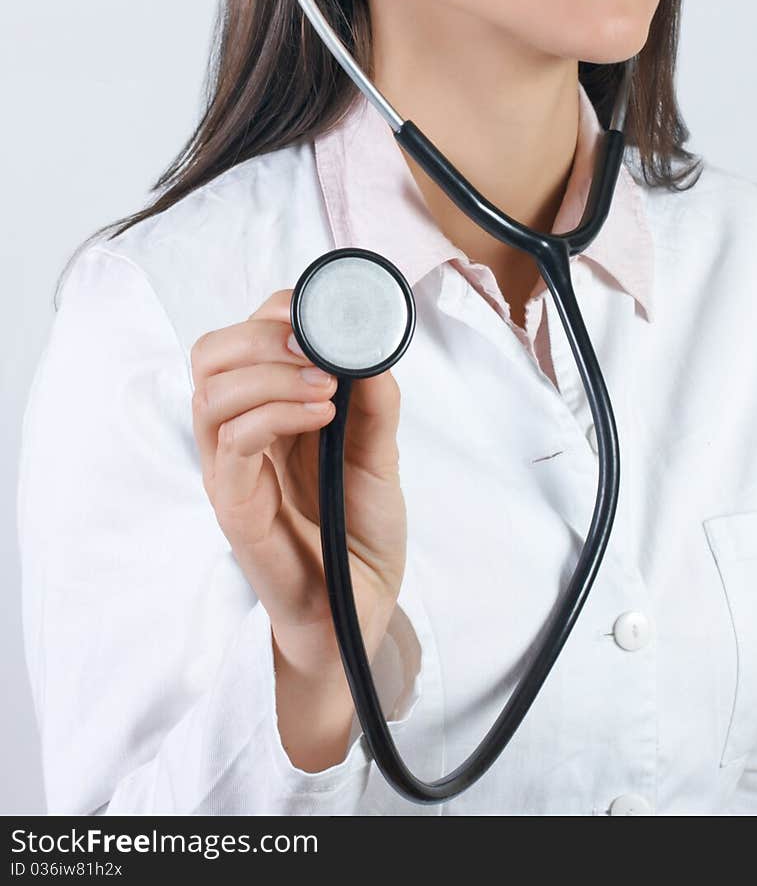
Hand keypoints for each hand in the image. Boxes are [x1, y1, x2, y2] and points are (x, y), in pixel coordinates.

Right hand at [191, 289, 406, 673]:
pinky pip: (232, 445)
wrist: (360, 612)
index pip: (242, 339)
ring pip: (211, 394)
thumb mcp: (379, 454)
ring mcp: (231, 472)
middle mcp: (239, 436)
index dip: (273, 312)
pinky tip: (322, 415)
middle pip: (209, 356)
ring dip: (271, 373)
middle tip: (314, 345)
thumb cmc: (358, 535)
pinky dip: (274, 414)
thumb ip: (373, 402)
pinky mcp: (235, 509)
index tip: (321, 313)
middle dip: (259, 333)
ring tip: (327, 386)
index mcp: (267, 412)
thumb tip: (371, 344)